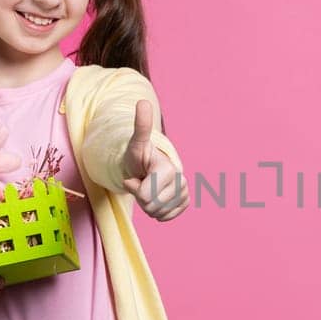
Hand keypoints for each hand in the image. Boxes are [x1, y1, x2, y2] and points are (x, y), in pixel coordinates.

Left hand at [120, 99, 188, 220]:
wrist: (149, 165)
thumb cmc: (140, 154)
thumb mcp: (137, 141)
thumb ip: (141, 125)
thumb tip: (142, 102)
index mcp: (169, 169)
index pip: (146, 196)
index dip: (135, 189)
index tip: (136, 176)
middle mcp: (181, 181)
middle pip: (152, 206)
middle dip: (141, 198)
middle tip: (142, 182)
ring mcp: (185, 192)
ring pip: (158, 213)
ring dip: (148, 205)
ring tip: (148, 188)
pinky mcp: (185, 202)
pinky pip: (166, 217)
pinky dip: (157, 212)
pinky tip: (156, 198)